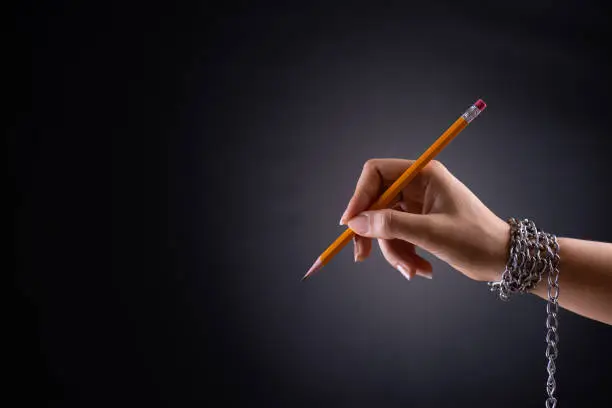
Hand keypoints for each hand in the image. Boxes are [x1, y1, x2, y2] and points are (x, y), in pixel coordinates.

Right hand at [340, 159, 509, 281]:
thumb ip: (392, 225)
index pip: (376, 173)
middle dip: (372, 232)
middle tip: (362, 256)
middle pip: (376, 202)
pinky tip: (420, 269)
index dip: (359, 196)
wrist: (505, 259)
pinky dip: (403, 255)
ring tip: (412, 271)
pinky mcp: (420, 223)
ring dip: (393, 251)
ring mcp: (418, 205)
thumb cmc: (476, 240)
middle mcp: (418, 185)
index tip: (350, 223)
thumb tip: (356, 222)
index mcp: (424, 175)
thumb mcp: (431, 233)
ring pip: (385, 225)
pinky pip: (397, 236)